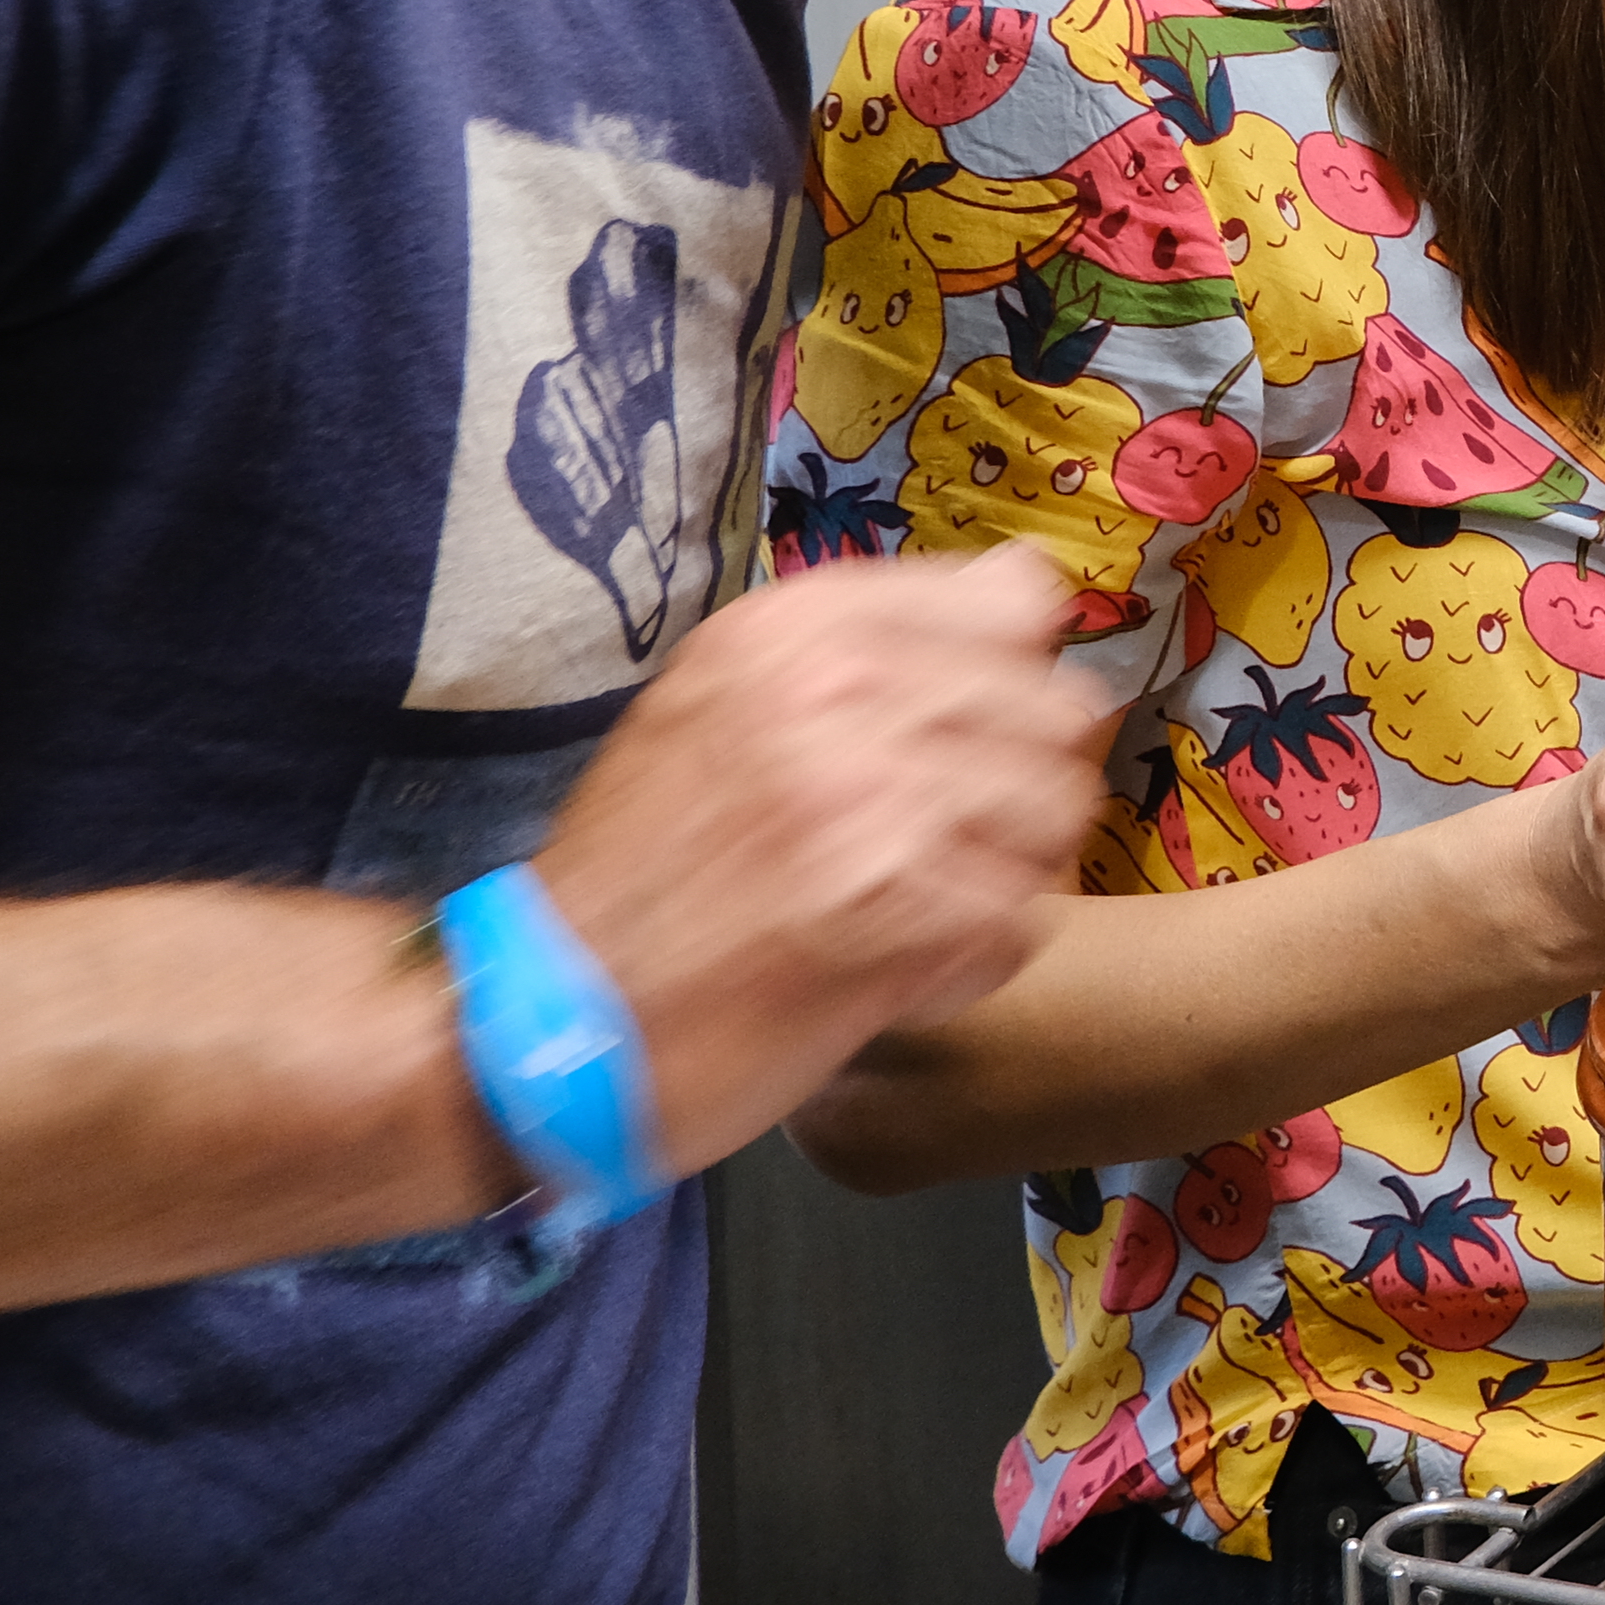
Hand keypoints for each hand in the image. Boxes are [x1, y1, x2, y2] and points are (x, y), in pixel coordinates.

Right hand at [539, 547, 1103, 1172]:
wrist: (547, 1015)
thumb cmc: (647, 863)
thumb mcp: (729, 703)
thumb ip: (872, 645)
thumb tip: (1031, 589)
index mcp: (797, 626)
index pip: (1017, 600)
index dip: (1007, 678)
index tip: (958, 734)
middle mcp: (838, 691)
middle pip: (1056, 711)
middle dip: (1017, 784)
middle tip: (940, 844)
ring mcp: (872, 800)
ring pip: (1056, 814)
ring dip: (1004, 874)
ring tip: (916, 908)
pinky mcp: (897, 916)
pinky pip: (1020, 921)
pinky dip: (972, 962)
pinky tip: (893, 972)